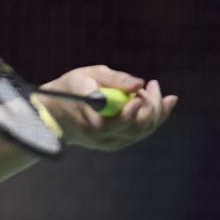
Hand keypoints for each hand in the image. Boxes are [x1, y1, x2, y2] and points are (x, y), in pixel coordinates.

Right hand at [39, 65, 176, 150]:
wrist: (55, 113)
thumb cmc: (70, 88)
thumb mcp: (87, 75)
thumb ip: (114, 79)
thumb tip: (139, 83)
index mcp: (90, 117)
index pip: (118, 121)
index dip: (134, 110)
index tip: (141, 91)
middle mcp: (100, 135)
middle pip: (136, 127)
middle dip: (152, 106)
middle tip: (152, 86)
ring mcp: (108, 143)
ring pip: (142, 131)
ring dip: (156, 111)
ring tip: (153, 90)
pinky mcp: (115, 144)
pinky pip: (139, 134)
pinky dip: (154, 119)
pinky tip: (165, 103)